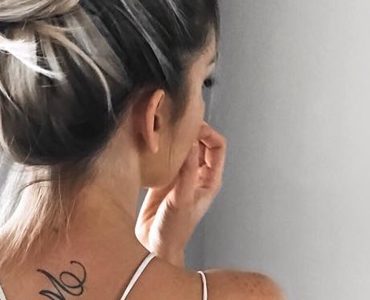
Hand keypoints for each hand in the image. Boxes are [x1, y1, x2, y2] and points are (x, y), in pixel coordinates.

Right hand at [135, 122, 225, 266]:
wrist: (153, 246)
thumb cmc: (173, 231)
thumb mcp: (181, 199)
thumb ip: (187, 173)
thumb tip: (191, 144)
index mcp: (209, 180)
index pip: (217, 146)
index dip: (207, 133)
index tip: (192, 126)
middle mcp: (197, 175)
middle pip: (200, 142)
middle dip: (191, 130)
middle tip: (176, 123)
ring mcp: (180, 175)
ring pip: (183, 147)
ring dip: (176, 138)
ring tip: (164, 129)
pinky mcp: (163, 177)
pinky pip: (166, 155)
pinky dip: (162, 147)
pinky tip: (153, 144)